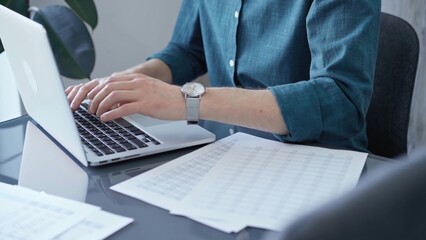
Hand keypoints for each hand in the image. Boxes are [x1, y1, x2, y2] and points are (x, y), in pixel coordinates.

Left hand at [65, 73, 184, 121]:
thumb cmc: (166, 99)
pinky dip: (111, 113)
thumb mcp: (146, 91)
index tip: (84, 98)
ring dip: (99, 105)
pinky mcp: (147, 104)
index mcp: (135, 78)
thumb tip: (112, 102)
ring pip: (112, 95)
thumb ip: (130, 93)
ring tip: (95, 114)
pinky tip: (105, 119)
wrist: (185, 101)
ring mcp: (142, 92)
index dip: (93, 89)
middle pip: (106, 86)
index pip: (107, 80)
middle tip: (86, 108)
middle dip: (92, 97)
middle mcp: (136, 82)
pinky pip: (124, 107)